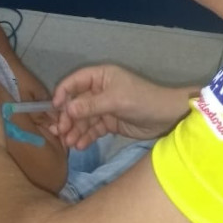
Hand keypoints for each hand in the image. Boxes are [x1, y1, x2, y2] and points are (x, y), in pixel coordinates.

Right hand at [52, 64, 191, 148]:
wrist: (167, 118)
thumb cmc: (143, 100)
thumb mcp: (116, 100)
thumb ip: (90, 105)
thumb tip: (67, 109)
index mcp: (101, 77)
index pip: (75, 82)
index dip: (63, 93)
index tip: (54, 109)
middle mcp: (100, 90)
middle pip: (76, 103)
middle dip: (67, 117)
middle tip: (61, 132)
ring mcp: (104, 107)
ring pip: (83, 118)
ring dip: (75, 130)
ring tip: (69, 143)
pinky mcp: (110, 123)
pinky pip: (93, 129)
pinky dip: (85, 137)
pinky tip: (80, 145)